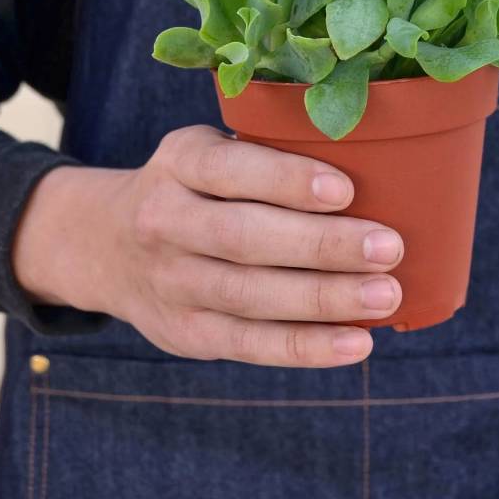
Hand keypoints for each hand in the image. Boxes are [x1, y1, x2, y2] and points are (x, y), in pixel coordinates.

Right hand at [13, 125, 402, 367]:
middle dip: (321, 244)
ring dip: (324, 299)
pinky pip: (248, 345)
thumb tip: (378, 164)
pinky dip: (305, 347)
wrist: (109, 244)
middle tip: (389, 247)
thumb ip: (268, 156)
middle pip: (244, 237)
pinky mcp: (184, 333)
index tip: (346, 190)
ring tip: (386, 296)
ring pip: (250, 296)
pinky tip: (356, 343)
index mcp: (180, 161)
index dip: (287, 180)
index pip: (230, 168)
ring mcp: (170, 283)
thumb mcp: (211, 150)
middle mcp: (164, 220)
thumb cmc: (197, 188)